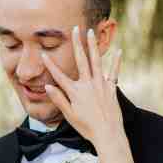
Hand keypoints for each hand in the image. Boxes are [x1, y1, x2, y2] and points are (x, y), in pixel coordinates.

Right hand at [41, 25, 123, 150]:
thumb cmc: (87, 127)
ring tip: (91, 32)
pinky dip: (116, 62)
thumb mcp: (69, 116)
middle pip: (81, 60)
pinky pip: (114, 72)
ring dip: (93, 45)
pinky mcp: (111, 88)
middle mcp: (88, 84)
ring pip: (96, 61)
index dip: (50, 65)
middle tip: (75, 28)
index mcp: (75, 92)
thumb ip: (59, 100)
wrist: (108, 134)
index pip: (59, 76)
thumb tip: (47, 87)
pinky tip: (119, 51)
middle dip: (76, 43)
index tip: (43, 54)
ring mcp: (101, 85)